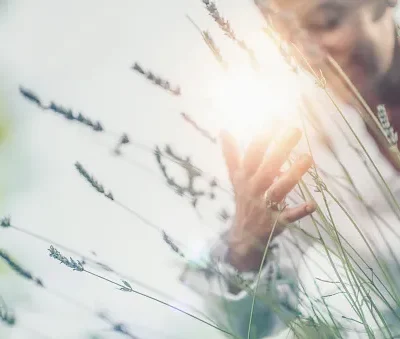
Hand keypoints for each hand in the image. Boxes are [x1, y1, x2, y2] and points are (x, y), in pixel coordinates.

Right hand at [220, 128, 315, 270]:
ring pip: (277, 190)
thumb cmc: (243, 200)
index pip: (252, 155)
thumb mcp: (235, 178)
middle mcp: (253, 190)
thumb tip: (223, 130)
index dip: (263, 137)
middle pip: (267, 168)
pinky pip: (287, 217)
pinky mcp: (275, 223)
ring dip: (291, 176)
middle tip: (295, 130)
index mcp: (244, 178)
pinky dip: (299, 212)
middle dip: (280, 149)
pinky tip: (312, 204)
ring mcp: (263, 207)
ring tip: (308, 158)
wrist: (242, 236)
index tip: (275, 118)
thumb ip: (231, 154)